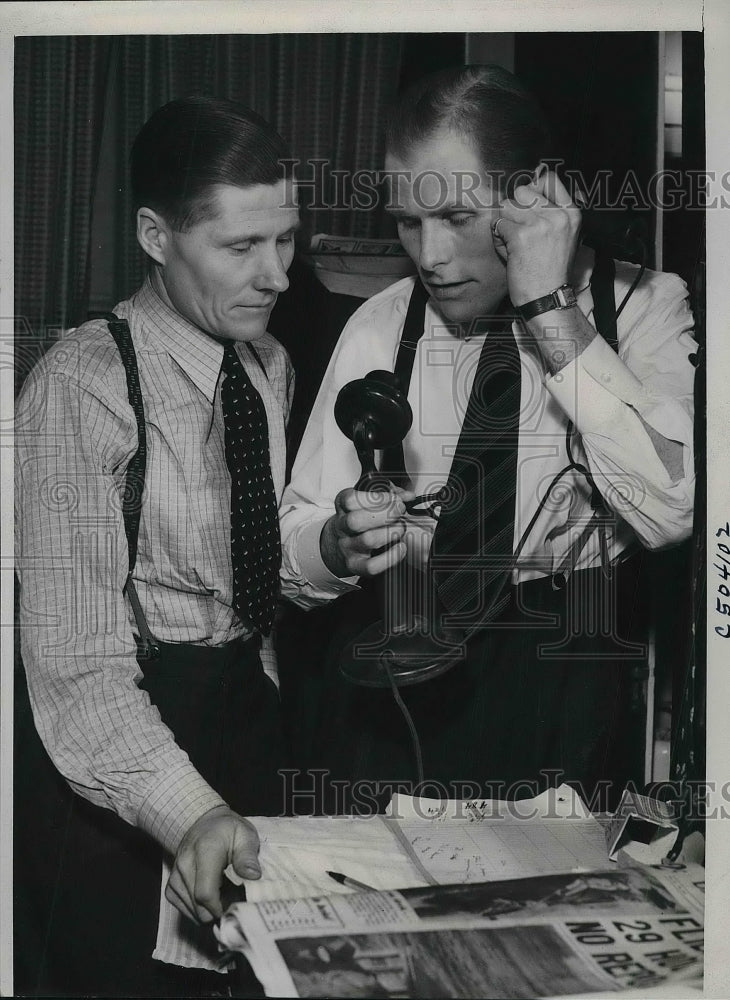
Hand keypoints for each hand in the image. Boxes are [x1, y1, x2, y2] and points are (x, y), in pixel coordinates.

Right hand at [166, 805, 260, 923]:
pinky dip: (199, 908)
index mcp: (205, 850)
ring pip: (191, 910)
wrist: (205, 823)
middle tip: (233, 899)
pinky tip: (211, 895)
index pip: (205, 893)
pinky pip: (183, 908)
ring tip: (223, 893)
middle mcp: (185, 864)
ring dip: (209, 910)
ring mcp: (175, 876)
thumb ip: (248, 856)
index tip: (236, 905)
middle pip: (198, 906)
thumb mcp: (245, 835)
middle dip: (218, 910)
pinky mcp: (171, 886)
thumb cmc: (228, 830)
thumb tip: (253, 876)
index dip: (221, 907)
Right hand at [319, 486, 410, 578]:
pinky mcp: (355, 565)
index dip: (377, 497)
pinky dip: (391, 557)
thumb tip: (408, 496)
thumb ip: (389, 494)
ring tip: (401, 527)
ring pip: (368, 540)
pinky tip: (400, 547)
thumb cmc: (360, 519)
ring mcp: (348, 547)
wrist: (338, 545)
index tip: (395, 498)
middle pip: (356, 521)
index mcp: (342, 507)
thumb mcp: (367, 501)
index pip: (351, 500)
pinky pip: (371, 566)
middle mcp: (342, 527)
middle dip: (385, 514)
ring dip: (392, 532)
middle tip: (400, 510)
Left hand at [493, 168, 581, 305]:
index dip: (532, 189)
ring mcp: (540, 224)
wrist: (547, 298)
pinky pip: (498, 225)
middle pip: (522, 190)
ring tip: (514, 243)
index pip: (549, 179)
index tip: (527, 206)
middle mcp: (558, 215)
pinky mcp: (521, 236)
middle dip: (514, 209)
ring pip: (507, 206)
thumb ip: (553, 212)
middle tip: (519, 230)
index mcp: (572, 213)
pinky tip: (509, 252)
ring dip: (504, 224)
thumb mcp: (565, 236)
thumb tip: (534, 188)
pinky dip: (498, 239)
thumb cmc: (551, 271)